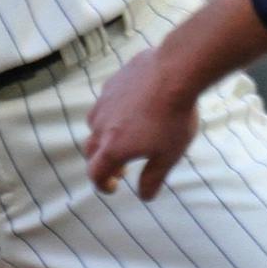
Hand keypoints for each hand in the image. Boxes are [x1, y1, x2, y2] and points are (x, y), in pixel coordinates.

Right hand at [85, 48, 200, 199]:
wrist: (175, 72)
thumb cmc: (174, 117)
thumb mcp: (169, 155)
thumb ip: (153, 178)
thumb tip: (144, 195)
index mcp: (113, 147)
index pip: (95, 173)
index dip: (102, 184)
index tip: (114, 187)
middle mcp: (101, 125)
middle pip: (91, 149)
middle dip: (104, 162)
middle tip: (123, 167)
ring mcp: (104, 101)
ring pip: (95, 123)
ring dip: (105, 136)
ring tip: (127, 136)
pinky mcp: (112, 83)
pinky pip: (106, 102)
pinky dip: (114, 112)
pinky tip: (134, 109)